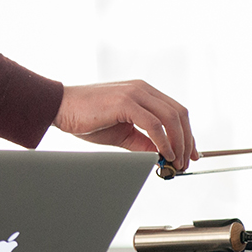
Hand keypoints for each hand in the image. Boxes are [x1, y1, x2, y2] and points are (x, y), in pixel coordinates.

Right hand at [54, 80, 197, 169]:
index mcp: (142, 92)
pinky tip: (163, 154)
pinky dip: (163, 141)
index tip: (191, 153)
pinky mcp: (125, 102)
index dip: (187, 134)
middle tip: (185, 162)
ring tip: (175, 162)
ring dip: (178, 143)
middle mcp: (142, 89)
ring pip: (171, 118)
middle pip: (179, 114)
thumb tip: (162, 156)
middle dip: (187, 141)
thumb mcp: (122, 133)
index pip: (176, 111)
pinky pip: (154, 124)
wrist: (60, 108)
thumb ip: (143, 142)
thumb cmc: (86, 118)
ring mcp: (134, 93)